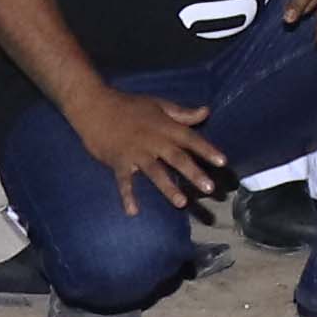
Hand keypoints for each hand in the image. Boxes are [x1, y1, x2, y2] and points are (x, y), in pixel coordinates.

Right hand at [63, 74, 224, 217]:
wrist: (94, 106)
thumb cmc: (128, 105)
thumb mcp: (158, 104)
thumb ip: (182, 113)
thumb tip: (206, 111)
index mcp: (164, 126)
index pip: (190, 138)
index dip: (207, 149)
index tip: (222, 162)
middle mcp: (153, 140)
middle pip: (177, 157)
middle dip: (193, 173)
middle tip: (210, 189)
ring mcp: (135, 152)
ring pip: (155, 171)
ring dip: (168, 187)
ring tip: (181, 202)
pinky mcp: (118, 161)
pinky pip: (124, 181)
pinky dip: (128, 196)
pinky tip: (133, 211)